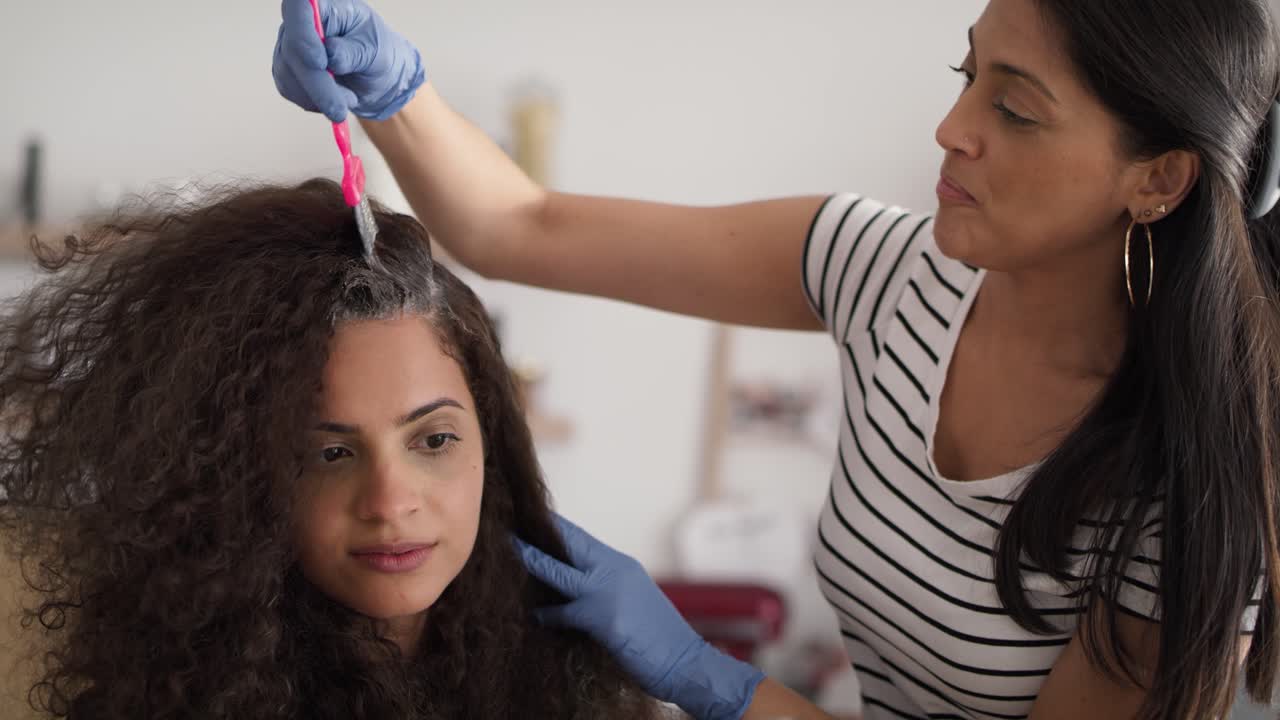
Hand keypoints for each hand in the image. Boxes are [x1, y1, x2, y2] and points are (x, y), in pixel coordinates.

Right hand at [273, 0, 425, 121]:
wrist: (377, 76)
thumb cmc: (378, 53)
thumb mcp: (375, 51)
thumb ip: (352, 53)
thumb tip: (330, 57)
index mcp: (326, 7)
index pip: (299, 8)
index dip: (303, 34)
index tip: (320, 62)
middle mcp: (301, 22)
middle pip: (292, 47)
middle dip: (316, 82)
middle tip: (339, 108)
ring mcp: (291, 45)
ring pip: (288, 72)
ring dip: (317, 96)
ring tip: (349, 99)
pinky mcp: (287, 69)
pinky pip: (289, 89)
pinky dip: (312, 102)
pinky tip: (334, 101)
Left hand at [516, 514, 764, 719]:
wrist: (686, 662)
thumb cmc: (660, 638)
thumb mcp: (633, 600)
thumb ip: (607, 587)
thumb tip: (575, 586)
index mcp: (622, 565)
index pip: (582, 539)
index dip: (555, 528)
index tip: (531, 517)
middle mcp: (615, 571)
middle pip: (569, 543)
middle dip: (540, 532)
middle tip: (510, 522)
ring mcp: (608, 593)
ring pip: (559, 571)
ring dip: (531, 560)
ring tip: (508, 550)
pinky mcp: (602, 619)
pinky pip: (563, 612)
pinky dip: (545, 614)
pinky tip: (530, 616)